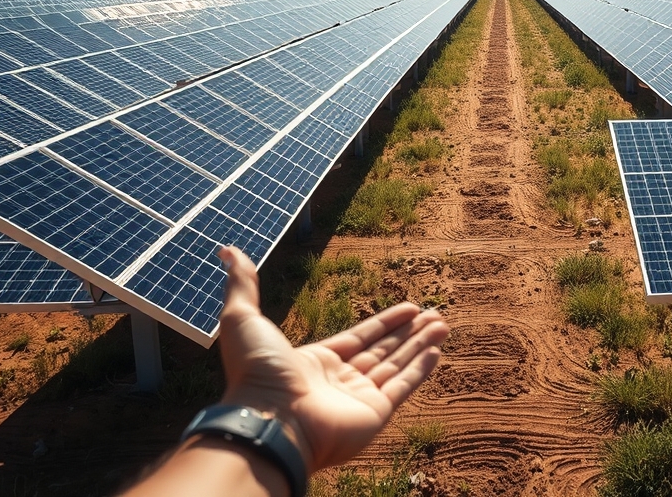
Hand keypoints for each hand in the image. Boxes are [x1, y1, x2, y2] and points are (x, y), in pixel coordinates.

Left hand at [215, 246, 448, 472]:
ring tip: (443, 325)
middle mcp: (339, 382)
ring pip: (397, 365)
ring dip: (420, 344)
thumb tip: (228, 251)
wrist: (269, 419)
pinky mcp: (375, 414)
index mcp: (315, 362)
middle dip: (409, 332)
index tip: (408, 307)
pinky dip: (420, 369)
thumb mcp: (243, 319)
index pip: (359, 338)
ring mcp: (358, 399)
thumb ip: (242, 285)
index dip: (385, 322)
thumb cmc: (255, 373)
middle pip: (383, 351)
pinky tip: (436, 351)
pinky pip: (403, 387)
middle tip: (433, 314)